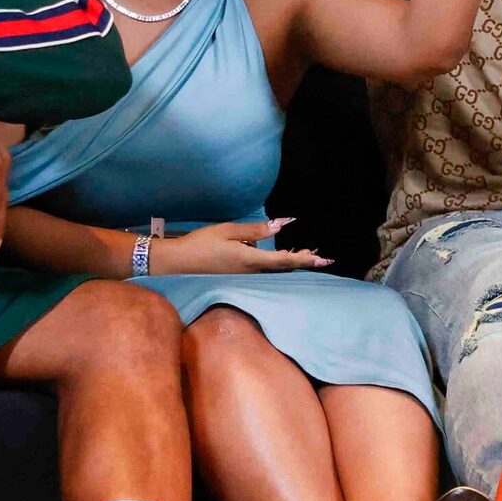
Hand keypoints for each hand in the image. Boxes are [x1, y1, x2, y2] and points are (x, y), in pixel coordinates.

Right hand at [158, 218, 331, 275]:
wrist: (178, 262)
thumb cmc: (201, 243)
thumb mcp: (228, 231)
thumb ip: (255, 230)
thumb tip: (280, 225)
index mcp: (250, 260)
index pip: (284, 260)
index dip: (304, 259)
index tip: (321, 260)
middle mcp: (251, 271)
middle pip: (283, 267)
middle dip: (303, 262)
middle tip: (322, 258)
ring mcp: (245, 274)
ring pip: (275, 269)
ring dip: (292, 262)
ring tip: (308, 253)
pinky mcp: (239, 274)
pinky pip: (264, 269)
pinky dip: (278, 263)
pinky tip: (281, 257)